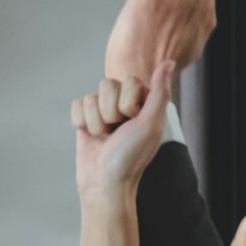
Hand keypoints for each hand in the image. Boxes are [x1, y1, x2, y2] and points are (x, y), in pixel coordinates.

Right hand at [72, 63, 173, 201]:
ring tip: (104, 137)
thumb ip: (159, 92)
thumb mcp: (150, 125)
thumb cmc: (130, 158)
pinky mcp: (86, 119)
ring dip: (95, 121)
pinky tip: (91, 136)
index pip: (128, 82)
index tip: (132, 124)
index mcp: (144, 101)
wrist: (104, 183)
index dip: (127, 104)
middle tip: (117, 133)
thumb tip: (168, 61)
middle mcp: (124, 103)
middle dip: (109, 113)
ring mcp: (104, 110)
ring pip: (90, 97)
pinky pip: (77, 105)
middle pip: (107, 85)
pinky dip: (81, 122)